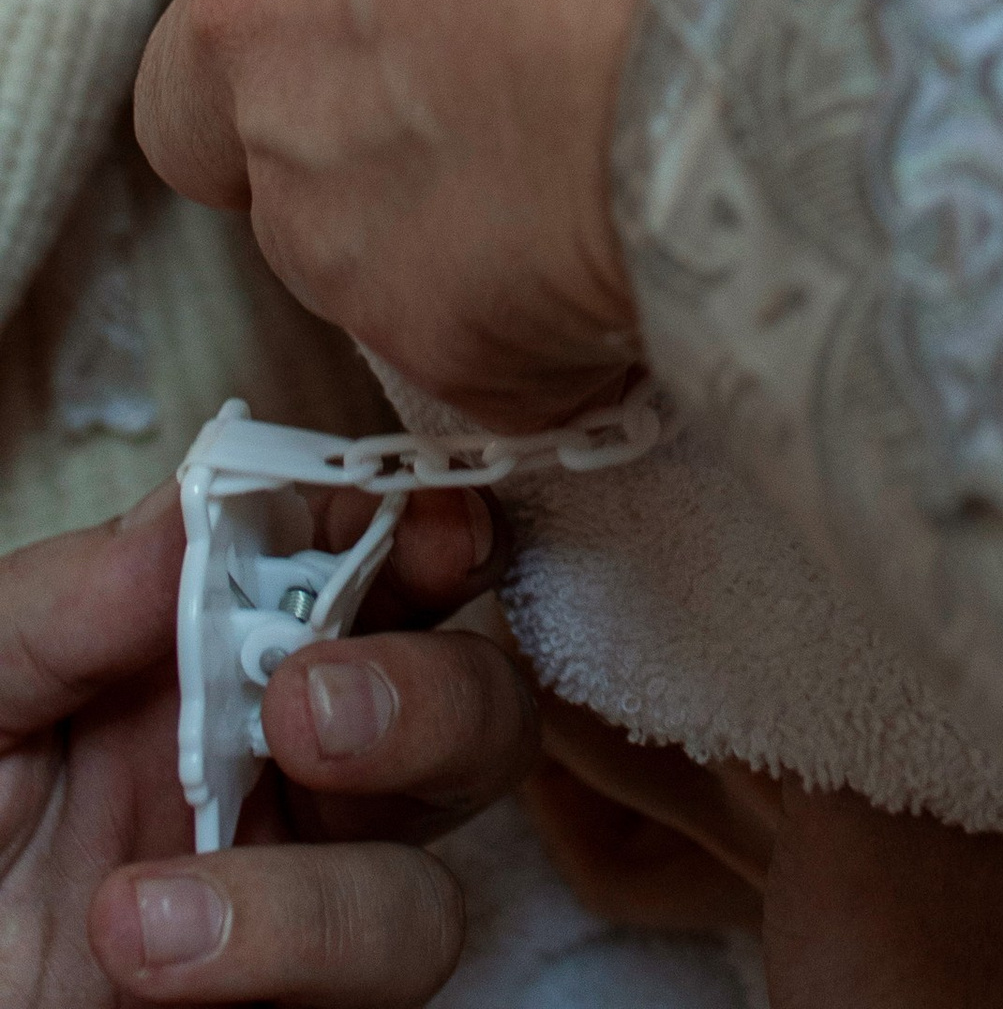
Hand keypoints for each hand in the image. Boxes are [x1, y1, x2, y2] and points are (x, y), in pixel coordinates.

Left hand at [2, 479, 535, 1005]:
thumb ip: (65, 606)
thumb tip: (198, 506)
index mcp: (219, 663)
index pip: (378, 569)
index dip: (425, 533)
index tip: (416, 526)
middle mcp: (284, 780)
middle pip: (473, 713)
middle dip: (430, 696)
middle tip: (312, 704)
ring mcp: (293, 912)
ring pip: (432, 885)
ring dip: (325, 891)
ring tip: (143, 906)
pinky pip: (368, 998)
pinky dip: (273, 959)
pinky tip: (149, 953)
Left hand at [136, 0, 953, 425]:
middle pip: (203, 50)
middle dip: (304, 67)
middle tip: (479, 49)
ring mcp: (311, 155)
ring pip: (303, 216)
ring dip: (418, 202)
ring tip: (591, 175)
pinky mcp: (407, 309)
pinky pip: (451, 343)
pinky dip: (533, 328)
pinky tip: (652, 272)